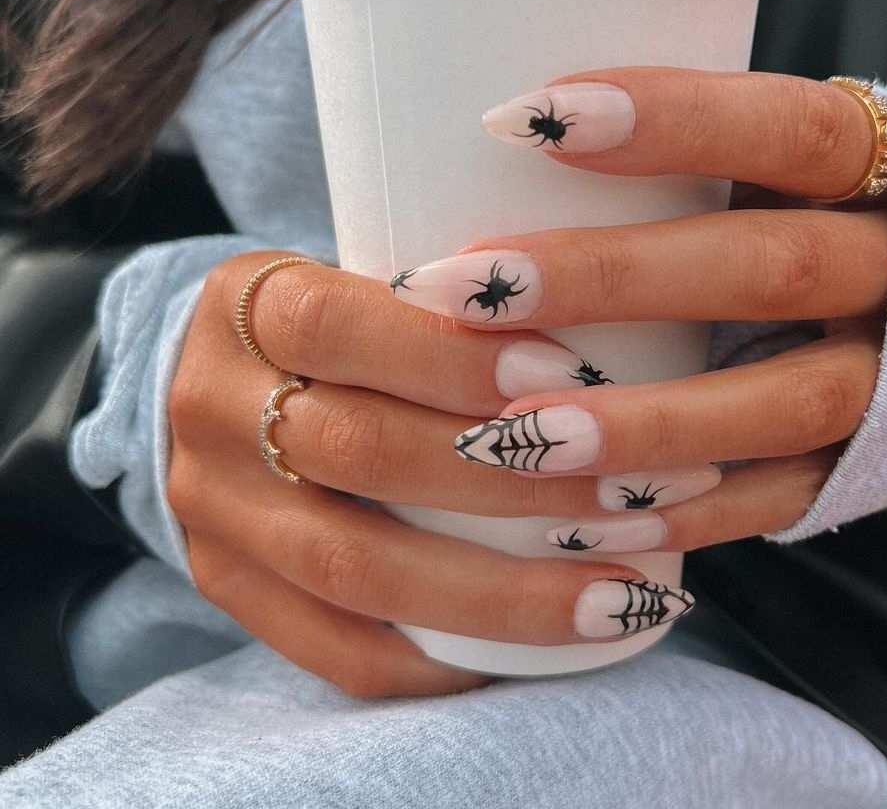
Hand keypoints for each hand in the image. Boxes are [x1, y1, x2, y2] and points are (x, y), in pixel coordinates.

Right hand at [168, 250, 700, 697]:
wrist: (225, 379)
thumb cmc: (338, 320)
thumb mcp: (365, 272)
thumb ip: (451, 299)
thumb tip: (614, 339)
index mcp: (246, 305)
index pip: (335, 323)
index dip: (452, 355)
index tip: (573, 376)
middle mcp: (212, 406)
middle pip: (356, 450)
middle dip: (508, 479)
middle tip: (630, 494)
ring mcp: (211, 507)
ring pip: (351, 566)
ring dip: (497, 590)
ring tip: (615, 595)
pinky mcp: (227, 583)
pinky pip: (330, 647)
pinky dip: (436, 659)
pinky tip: (528, 656)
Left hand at [388, 68, 886, 552]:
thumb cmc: (844, 211)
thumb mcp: (806, 159)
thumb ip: (707, 150)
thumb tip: (514, 137)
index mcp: (882, 167)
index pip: (787, 129)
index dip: (669, 119)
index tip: (526, 117)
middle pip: (765, 268)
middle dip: (610, 278)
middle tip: (469, 287)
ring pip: (782, 405)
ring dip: (646, 425)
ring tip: (517, 438)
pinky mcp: (874, 465)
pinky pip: (786, 500)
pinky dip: (689, 514)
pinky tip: (587, 524)